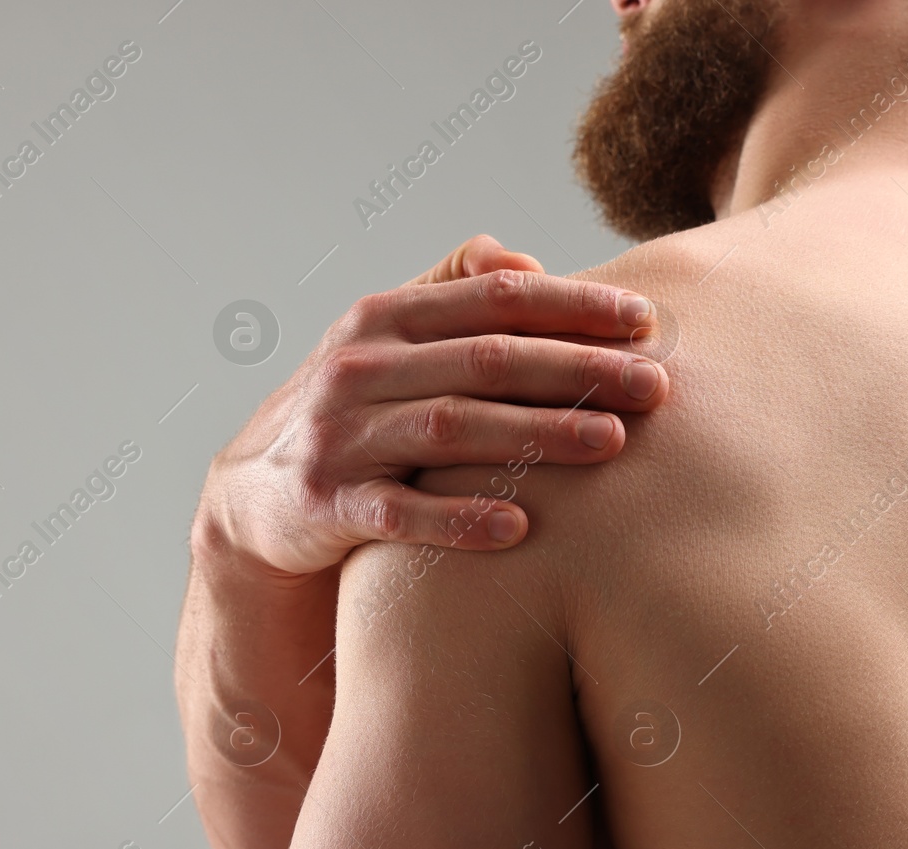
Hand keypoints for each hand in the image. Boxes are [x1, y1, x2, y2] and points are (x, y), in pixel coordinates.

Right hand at [194, 235, 668, 578]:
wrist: (253, 495)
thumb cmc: (351, 410)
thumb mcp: (384, 339)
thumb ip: (450, 291)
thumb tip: (529, 263)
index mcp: (383, 318)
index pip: (493, 299)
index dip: (573, 307)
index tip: (645, 321)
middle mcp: (359, 368)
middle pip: (485, 361)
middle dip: (578, 370)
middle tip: (654, 386)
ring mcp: (341, 436)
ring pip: (452, 428)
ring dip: (537, 434)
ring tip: (611, 444)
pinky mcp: (327, 504)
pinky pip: (402, 512)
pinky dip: (459, 520)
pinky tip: (520, 526)